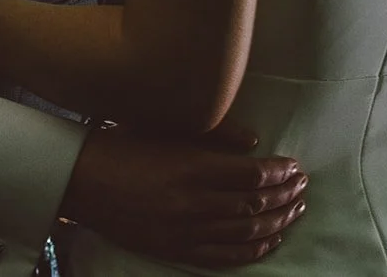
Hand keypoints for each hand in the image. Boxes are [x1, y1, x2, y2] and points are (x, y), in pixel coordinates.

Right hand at [62, 122, 308, 265]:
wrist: (84, 180)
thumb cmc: (128, 146)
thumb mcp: (171, 130)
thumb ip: (216, 135)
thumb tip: (254, 142)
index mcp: (192, 168)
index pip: (251, 175)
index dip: (279, 172)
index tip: (294, 166)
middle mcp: (191, 203)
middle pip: (253, 204)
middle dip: (284, 196)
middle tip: (303, 187)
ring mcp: (182, 231)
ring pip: (243, 232)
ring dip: (276, 221)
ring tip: (295, 211)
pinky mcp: (173, 249)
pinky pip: (221, 256)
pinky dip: (250, 250)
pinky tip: (270, 241)